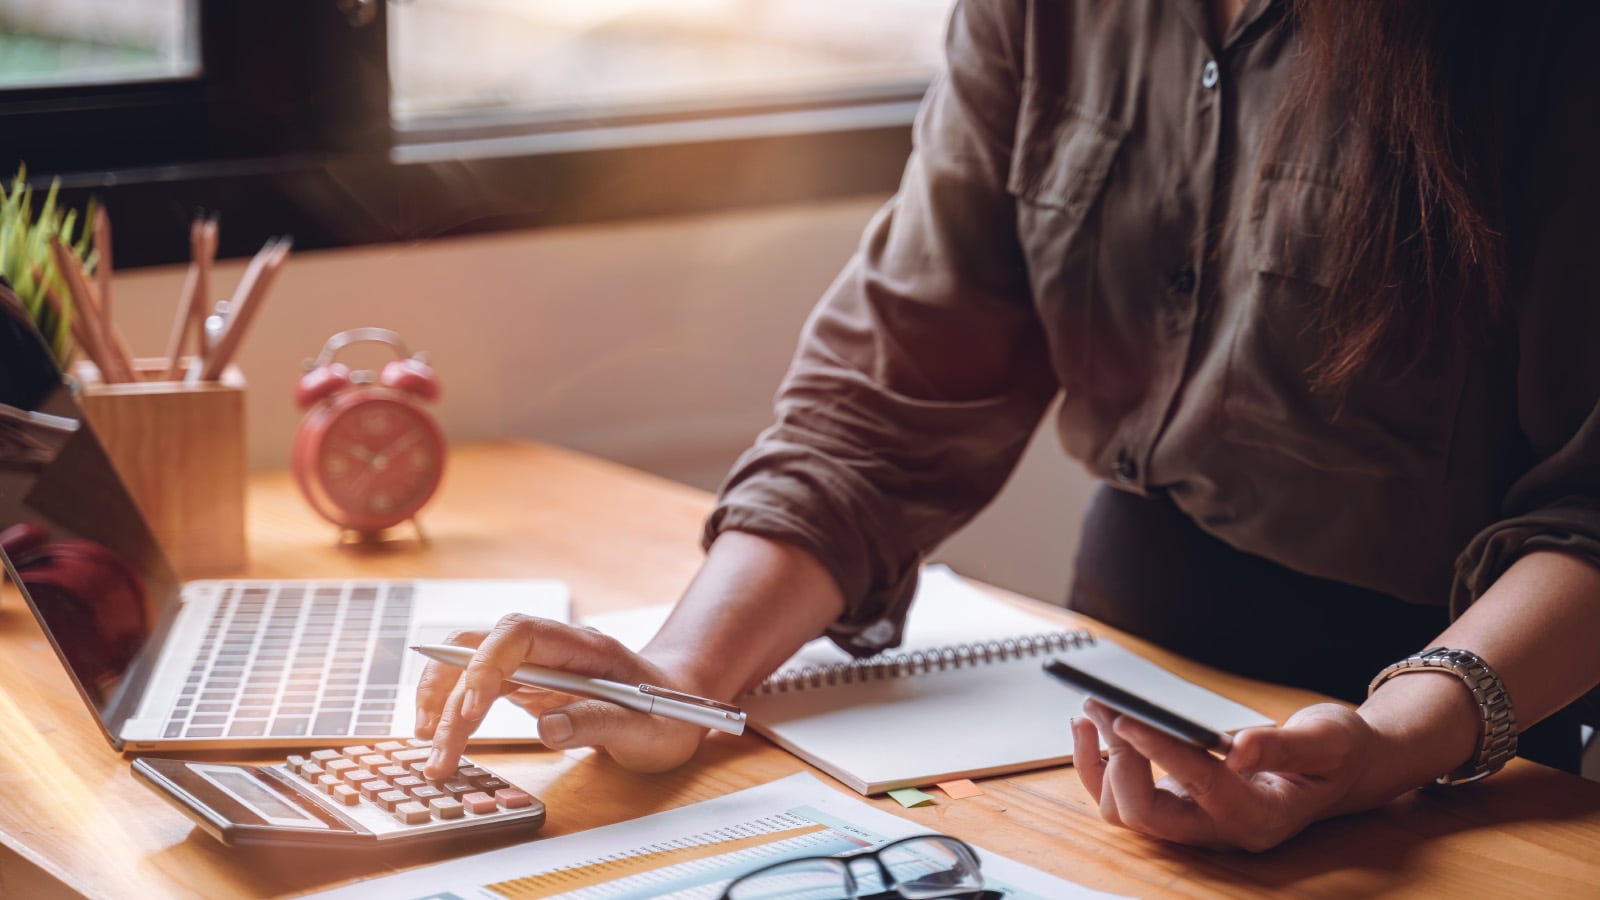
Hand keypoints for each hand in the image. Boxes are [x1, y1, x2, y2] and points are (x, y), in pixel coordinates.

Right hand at [415, 614, 710, 778]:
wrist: (677, 706)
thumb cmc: (667, 712)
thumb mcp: (646, 728)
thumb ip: (600, 723)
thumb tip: (548, 726)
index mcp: (582, 647)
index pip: (518, 633)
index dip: (486, 664)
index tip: (472, 709)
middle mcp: (551, 647)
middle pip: (482, 649)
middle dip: (451, 695)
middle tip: (439, 750)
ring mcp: (535, 664)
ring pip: (470, 666)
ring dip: (442, 702)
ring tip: (431, 751)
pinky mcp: (526, 685)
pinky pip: (478, 688)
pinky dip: (454, 711)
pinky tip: (441, 738)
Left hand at [1071, 698, 1380, 850]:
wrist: (1342, 768)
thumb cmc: (1338, 754)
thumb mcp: (1326, 741)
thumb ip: (1284, 747)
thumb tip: (1238, 747)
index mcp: (1260, 818)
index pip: (1199, 788)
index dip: (1160, 752)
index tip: (1127, 716)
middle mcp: (1220, 829)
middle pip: (1148, 817)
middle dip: (1119, 764)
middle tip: (1106, 709)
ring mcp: (1195, 820)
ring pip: (1126, 810)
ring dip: (1100, 760)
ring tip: (1094, 706)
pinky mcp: (1178, 803)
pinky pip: (1124, 796)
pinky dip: (1099, 764)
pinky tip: (1091, 725)